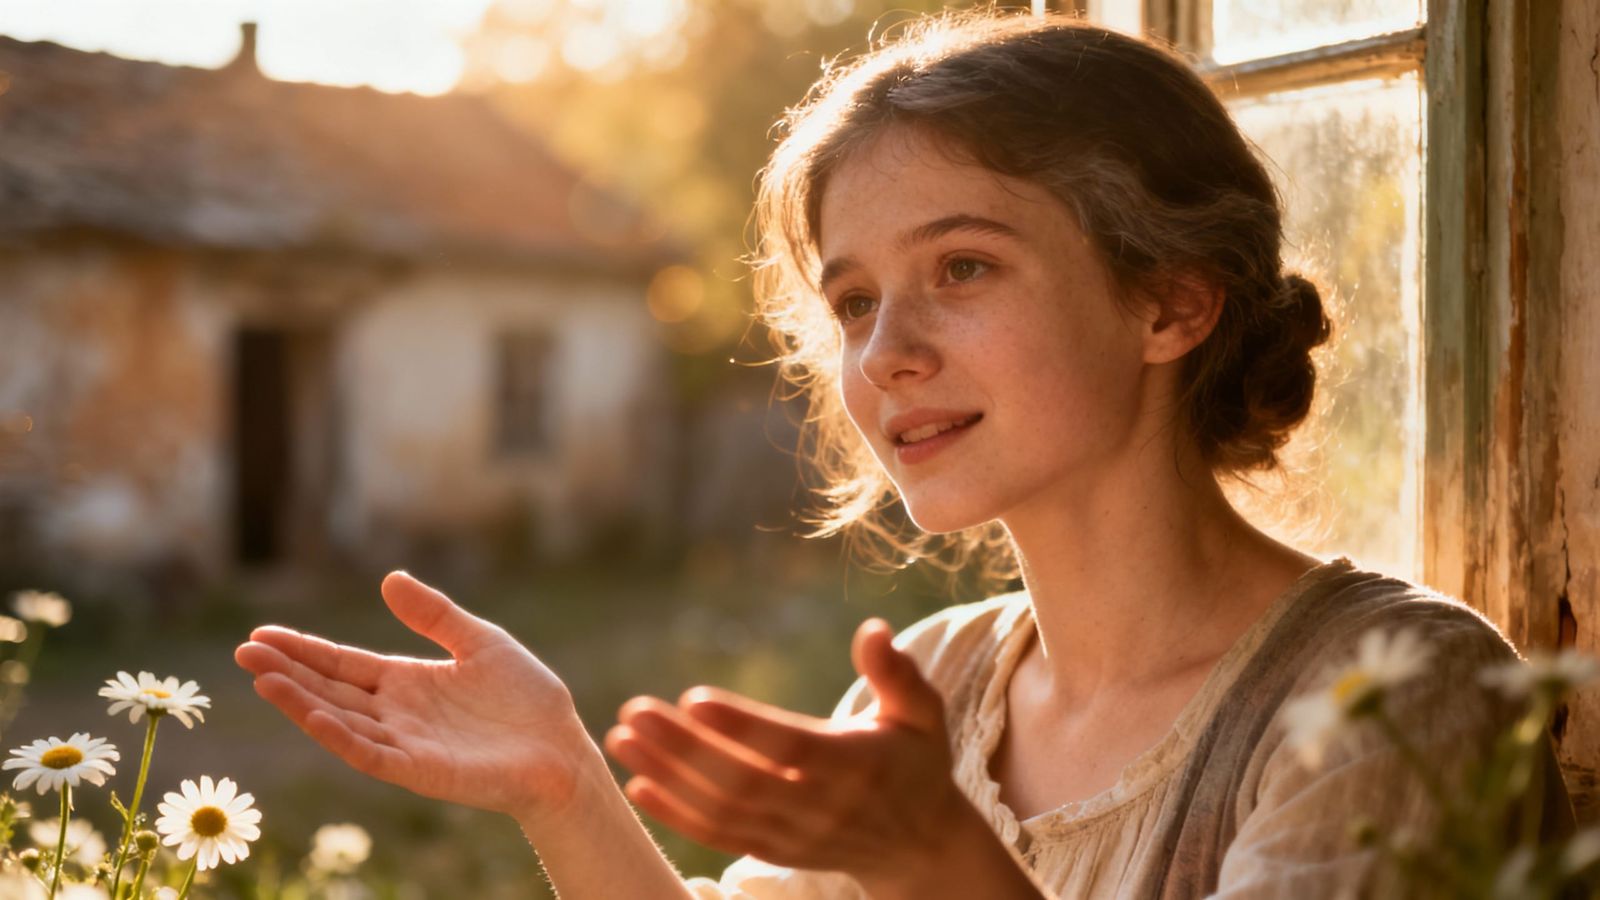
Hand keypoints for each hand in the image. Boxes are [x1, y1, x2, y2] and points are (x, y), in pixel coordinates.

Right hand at [235, 572, 593, 822]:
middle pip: (330, 690)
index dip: (303, 651)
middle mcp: (395, 714)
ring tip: (263, 678)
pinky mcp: (420, 771)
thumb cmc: (526, 699)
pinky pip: (373, 754)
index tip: (260, 636)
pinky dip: (342, 737)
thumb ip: (435, 615)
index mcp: (406, 681)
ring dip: (302, 703)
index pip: (342, 664)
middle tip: (243, 652)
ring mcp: (404, 743)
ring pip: (341, 721)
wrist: (561, 748)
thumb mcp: (480, 642)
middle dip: (287, 672)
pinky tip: (316, 717)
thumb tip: (389, 579)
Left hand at [604, 618, 977, 885]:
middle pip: (741, 780)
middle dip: (683, 747)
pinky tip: (638, 784)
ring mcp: (794, 834)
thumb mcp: (922, 715)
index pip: (790, 747)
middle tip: (634, 710)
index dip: (742, 726)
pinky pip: (719, 837)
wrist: (920, 846)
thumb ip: (898, 673)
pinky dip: (676, 814)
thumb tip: (874, 628)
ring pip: (721, 810)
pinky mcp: (775, 851)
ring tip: (622, 738)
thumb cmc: (917, 763)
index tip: (694, 699)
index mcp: (855, 764)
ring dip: (667, 776)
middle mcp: (820, 805)